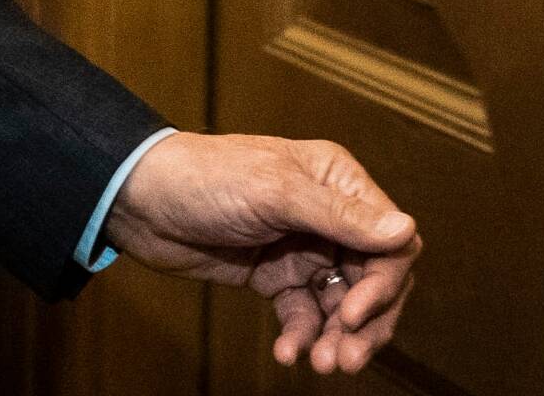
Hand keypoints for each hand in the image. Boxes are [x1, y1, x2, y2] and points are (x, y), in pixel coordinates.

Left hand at [103, 131, 421, 373]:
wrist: (137, 200)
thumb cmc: (203, 178)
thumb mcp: (273, 192)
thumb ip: (339, 216)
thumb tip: (406, 230)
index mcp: (336, 181)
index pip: (389, 241)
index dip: (383, 284)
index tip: (354, 315)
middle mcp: (327, 215)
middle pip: (372, 280)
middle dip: (364, 323)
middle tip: (347, 359)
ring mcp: (302, 247)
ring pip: (341, 303)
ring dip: (336, 337)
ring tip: (323, 365)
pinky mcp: (274, 275)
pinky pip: (303, 313)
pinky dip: (301, 335)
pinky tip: (288, 354)